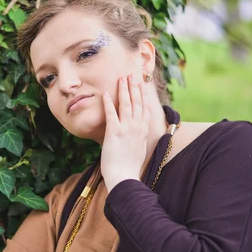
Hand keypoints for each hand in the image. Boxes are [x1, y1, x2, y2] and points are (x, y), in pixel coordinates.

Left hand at [101, 74, 150, 191]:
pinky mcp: (114, 133)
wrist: (125, 176)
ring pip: (127, 105)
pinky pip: (111, 115)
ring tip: (121, 79)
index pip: (145, 108)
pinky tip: (106, 94)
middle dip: (134, 87)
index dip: (143, 94)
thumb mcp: (139, 149)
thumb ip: (139, 137)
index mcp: (143, 131)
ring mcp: (126, 129)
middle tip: (131, 74)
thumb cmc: (130, 166)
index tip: (141, 83)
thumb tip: (139, 133)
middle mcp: (137, 127)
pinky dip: (109, 103)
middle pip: (137, 102)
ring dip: (124, 90)